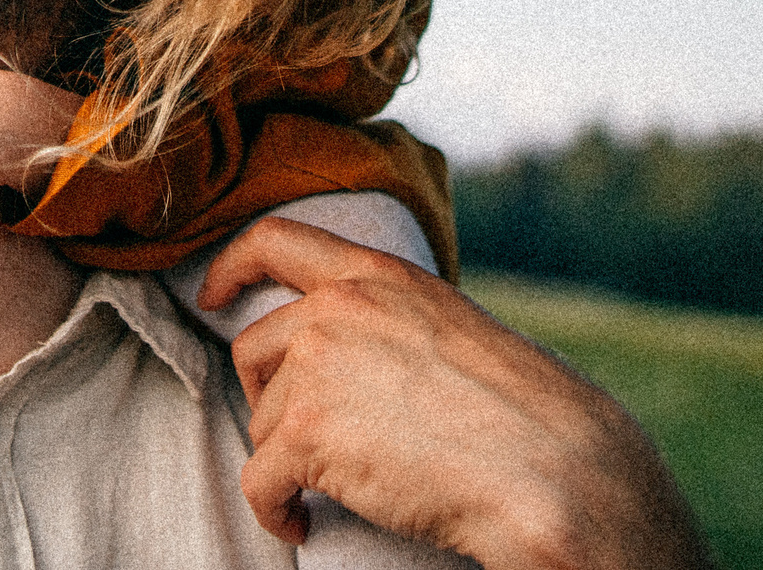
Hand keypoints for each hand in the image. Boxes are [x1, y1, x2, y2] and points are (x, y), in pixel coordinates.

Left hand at [202, 218, 711, 569]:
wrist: (550, 466)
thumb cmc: (520, 412)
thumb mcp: (448, 329)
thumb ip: (388, 324)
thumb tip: (346, 359)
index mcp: (377, 274)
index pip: (275, 240)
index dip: (231, 265)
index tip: (212, 294)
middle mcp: (337, 308)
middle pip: (255, 349)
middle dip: (270, 398)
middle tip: (306, 438)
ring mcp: (316, 366)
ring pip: (261, 421)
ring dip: (287, 459)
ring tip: (333, 486)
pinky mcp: (305, 432)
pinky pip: (259, 479)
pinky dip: (273, 509)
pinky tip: (299, 523)